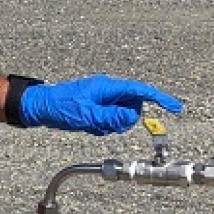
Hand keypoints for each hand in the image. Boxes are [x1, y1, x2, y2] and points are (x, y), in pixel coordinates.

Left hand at [19, 74, 183, 134]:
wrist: (39, 107)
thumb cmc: (60, 107)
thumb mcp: (87, 116)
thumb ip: (112, 117)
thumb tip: (134, 116)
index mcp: (108, 87)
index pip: (140, 91)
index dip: (159, 99)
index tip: (174, 108)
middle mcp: (107, 91)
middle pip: (132, 106)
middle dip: (125, 119)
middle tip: (106, 125)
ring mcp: (102, 99)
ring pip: (121, 115)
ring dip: (111, 125)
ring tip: (92, 125)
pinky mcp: (96, 107)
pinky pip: (109, 119)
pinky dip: (102, 126)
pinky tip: (88, 126)